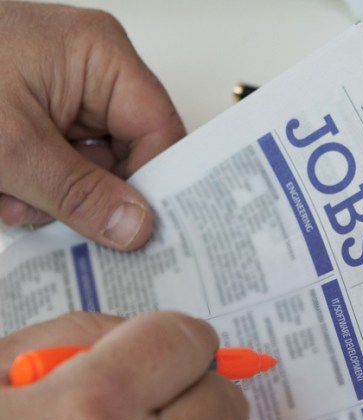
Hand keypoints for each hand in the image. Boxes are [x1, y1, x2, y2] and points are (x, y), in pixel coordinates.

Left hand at [0, 2, 184, 249]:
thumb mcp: (9, 148)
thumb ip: (79, 193)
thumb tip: (137, 227)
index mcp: (99, 56)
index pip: (159, 131)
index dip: (154, 185)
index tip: (141, 233)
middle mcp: (89, 69)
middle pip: (127, 153)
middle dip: (88, 195)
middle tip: (54, 218)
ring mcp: (61, 90)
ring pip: (90, 167)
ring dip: (53, 197)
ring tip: (9, 198)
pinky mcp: (34, 110)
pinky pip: (58, 163)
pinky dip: (32, 188)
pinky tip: (2, 190)